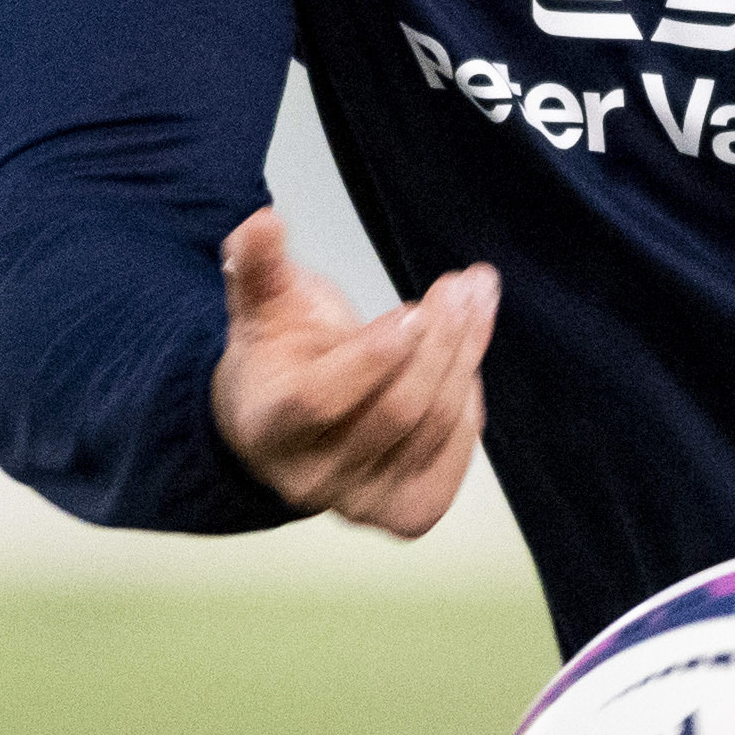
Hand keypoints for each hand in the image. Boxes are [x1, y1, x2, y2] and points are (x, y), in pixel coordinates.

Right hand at [209, 207, 498, 538]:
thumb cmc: (278, 355)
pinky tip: (466, 354)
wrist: (289, 424)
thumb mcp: (261, 305)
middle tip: (464, 286)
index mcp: (267, 427)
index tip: (412, 309)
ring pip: (436, 426)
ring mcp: (362, 504)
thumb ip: (257, 264)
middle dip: (440, 342)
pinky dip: (471, 397)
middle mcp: (311, 480)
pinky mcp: (407, 513)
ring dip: (466, 355)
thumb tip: (263, 222)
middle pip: (397, 411)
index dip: (371, 357)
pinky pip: (458, 450)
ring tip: (477, 296)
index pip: (321, 400)